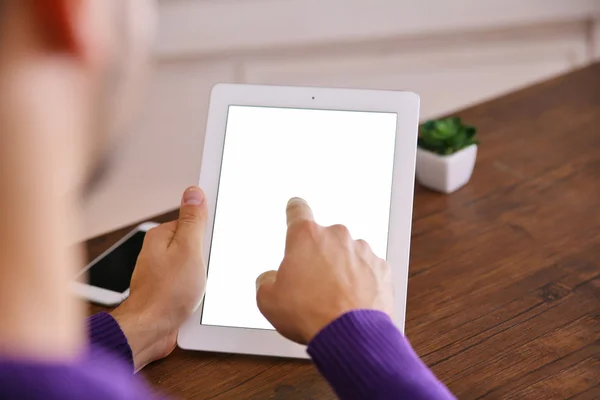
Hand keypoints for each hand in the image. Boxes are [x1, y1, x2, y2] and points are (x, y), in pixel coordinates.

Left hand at [111, 186, 206, 370]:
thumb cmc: (166, 294)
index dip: (208, 232)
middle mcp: (159, 252)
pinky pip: (191, 283)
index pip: (193, 222)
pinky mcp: (168, 289)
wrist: (151, 330)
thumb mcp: (188, 250)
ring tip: (201, 286)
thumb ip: (193, 221)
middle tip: (206, 268)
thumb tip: (194, 192)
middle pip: (196, 244)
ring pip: (195, 266)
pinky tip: (198, 297)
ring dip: (204, 275)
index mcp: (162, 236)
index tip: (214, 243)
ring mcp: (163, 272)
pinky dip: (198, 289)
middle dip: (207, 256)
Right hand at [256, 198, 392, 344]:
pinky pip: (367, 269)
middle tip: (312, 284)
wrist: (351, 335)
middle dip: (318, 256)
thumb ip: (266, 281)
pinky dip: (361, 281)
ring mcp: (362, 250)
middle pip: (324, 239)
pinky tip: (353, 301)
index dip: (294, 210)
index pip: (297, 210)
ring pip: (347, 254)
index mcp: (306, 237)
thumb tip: (270, 279)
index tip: (296, 208)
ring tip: (334, 297)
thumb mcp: (269, 300)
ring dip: (341, 269)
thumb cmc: (311, 314)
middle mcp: (336, 236)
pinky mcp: (381, 267)